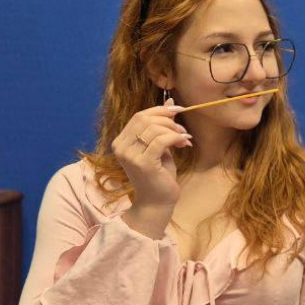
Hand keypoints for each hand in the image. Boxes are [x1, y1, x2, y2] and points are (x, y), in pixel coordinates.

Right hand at [112, 100, 190, 216]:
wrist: (157, 202)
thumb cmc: (158, 174)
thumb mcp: (160, 145)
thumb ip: (161, 125)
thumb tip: (169, 101)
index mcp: (121, 141)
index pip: (139, 116)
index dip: (159, 110)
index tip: (178, 110)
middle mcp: (121, 147)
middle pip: (144, 119)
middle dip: (168, 120)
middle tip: (182, 130)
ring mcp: (130, 155)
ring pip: (154, 129)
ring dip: (174, 130)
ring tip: (184, 139)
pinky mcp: (143, 163)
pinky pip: (161, 141)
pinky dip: (176, 138)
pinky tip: (184, 144)